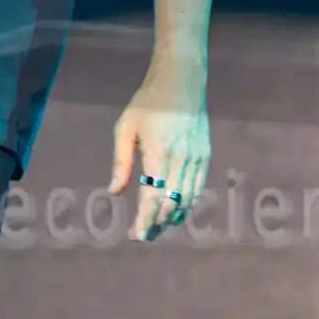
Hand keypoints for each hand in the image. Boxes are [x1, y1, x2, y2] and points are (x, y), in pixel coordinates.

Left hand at [108, 65, 210, 239]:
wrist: (181, 83)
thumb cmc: (147, 103)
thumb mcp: (125, 127)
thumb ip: (121, 162)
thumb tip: (114, 192)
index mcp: (159, 152)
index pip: (153, 196)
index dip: (145, 220)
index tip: (135, 236)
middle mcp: (182, 159)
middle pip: (171, 204)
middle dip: (156, 224)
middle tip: (141, 236)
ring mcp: (197, 159)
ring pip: (187, 202)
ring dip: (171, 219)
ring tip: (155, 228)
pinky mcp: (204, 158)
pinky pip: (196, 190)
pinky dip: (185, 206)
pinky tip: (172, 212)